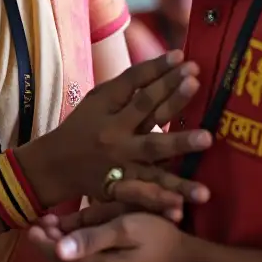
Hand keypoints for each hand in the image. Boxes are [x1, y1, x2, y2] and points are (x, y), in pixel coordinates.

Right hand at [17, 52, 211, 218]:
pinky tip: (182, 205)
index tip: (183, 57)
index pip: (134, 83)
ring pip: (152, 153)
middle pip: (146, 112)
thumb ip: (127, 86)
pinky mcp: (120, 189)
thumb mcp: (97, 101)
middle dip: (172, 97)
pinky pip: (144, 195)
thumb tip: (164, 65)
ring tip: (208, 139)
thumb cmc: (82, 127)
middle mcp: (114, 133)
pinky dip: (161, 200)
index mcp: (107, 108)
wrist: (52, 168)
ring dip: (180, 145)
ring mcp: (118, 162)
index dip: (158, 69)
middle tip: (196, 83)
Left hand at [28, 210, 188, 261]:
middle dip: (49, 247)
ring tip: (56, 233)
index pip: (60, 258)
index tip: (34, 224)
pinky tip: (74, 251)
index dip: (43, 242)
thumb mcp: (127, 226)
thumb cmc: (158, 237)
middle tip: (45, 224)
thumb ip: (92, 236)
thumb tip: (57, 248)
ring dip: (59, 257)